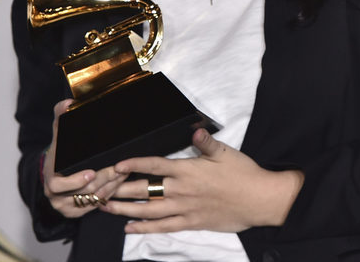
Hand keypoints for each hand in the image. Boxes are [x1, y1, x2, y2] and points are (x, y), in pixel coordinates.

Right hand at [42, 99, 129, 217]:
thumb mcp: (59, 134)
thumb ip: (61, 117)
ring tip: (124, 172)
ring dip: (110, 186)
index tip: (90, 172)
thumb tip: (67, 103)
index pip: (58, 184)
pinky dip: (109, 194)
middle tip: (119, 168)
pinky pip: (96, 206)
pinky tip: (120, 183)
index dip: (74, 181)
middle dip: (103, 179)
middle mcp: (55, 196)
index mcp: (50, 178)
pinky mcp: (75, 212)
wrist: (55, 171)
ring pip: (92, 199)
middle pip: (82, 192)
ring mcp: (65, 206)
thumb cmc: (59, 152)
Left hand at [103, 128, 303, 232]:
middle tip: (99, 190)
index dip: (133, 164)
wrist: (259, 200)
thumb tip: (194, 129)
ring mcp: (185, 209)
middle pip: (144, 190)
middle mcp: (181, 191)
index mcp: (188, 170)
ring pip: (148, 211)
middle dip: (120, 189)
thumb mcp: (225, 152)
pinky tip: (129, 228)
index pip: (154, 165)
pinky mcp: (191, 223)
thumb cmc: (244, 173)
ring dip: (125, 209)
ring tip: (105, 207)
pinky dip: (144, 229)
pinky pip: (163, 227)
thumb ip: (206, 142)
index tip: (116, 164)